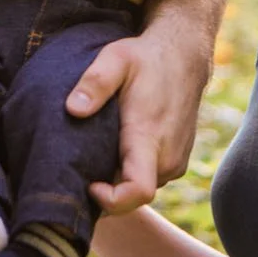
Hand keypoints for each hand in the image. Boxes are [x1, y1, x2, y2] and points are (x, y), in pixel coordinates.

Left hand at [64, 0, 223, 213]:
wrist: (184, 56)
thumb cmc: (146, 57)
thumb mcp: (116, 58)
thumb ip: (94, 83)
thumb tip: (72, 109)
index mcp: (149, 137)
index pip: (137, 191)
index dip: (110, 201)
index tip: (88, 184)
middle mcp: (167, 156)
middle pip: (132, 196)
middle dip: (106, 190)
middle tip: (79, 166)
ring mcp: (176, 161)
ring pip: (140, 188)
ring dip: (117, 181)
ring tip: (96, 155)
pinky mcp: (178, 161)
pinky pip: (149, 179)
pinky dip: (130, 172)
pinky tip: (114, 151)